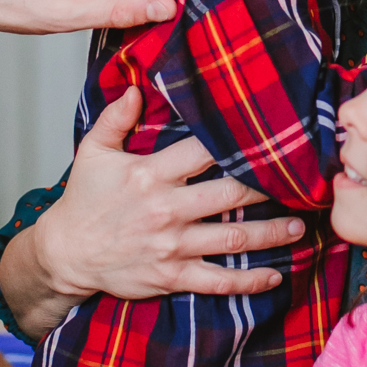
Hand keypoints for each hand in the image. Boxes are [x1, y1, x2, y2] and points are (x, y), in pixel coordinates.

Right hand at [0, 87, 305, 338]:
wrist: (64, 253)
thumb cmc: (82, 200)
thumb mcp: (92, 152)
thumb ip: (115, 118)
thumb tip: (135, 86)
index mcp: (150, 174)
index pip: (202, 152)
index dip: (237, 142)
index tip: (270, 134)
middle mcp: (166, 210)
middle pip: (229, 194)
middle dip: (269, 188)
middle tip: (302, 182)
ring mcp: (171, 246)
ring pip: (232, 238)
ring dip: (271, 234)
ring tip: (300, 226)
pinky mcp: (171, 276)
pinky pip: (217, 280)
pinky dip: (248, 280)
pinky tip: (275, 275)